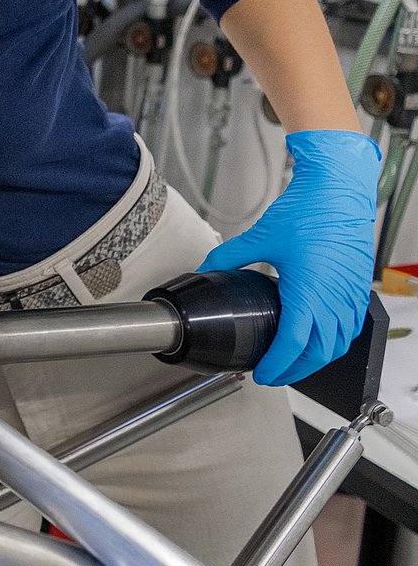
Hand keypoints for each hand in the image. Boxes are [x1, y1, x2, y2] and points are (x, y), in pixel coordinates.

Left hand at [198, 129, 381, 385]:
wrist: (340, 191)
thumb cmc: (308, 212)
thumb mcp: (260, 236)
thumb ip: (229, 256)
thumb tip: (206, 267)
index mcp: (308, 293)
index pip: (293, 345)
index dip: (277, 365)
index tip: (261, 375)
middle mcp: (334, 299)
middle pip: (319, 353)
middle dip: (296, 370)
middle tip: (273, 374)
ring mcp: (350, 295)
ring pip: (339, 343)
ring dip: (318, 358)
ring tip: (294, 361)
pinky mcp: (358, 287)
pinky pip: (351, 326)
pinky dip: (336, 340)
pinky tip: (321, 337)